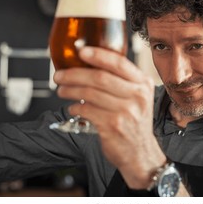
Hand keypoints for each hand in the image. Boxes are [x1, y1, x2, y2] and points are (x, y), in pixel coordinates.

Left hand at [54, 46, 165, 188]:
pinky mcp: (113, 126)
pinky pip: (87, 110)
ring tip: (62, 90)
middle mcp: (137, 96)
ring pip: (90, 93)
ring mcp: (126, 112)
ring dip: (70, 90)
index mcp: (143, 84)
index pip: (120, 63)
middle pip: (100, 77)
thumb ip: (123, 81)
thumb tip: (92, 64)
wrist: (140, 152)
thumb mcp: (138, 97)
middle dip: (74, 74)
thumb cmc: (134, 121)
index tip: (81, 51)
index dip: (98, 55)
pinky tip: (73, 106)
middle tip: (59, 75)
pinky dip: (76, 107)